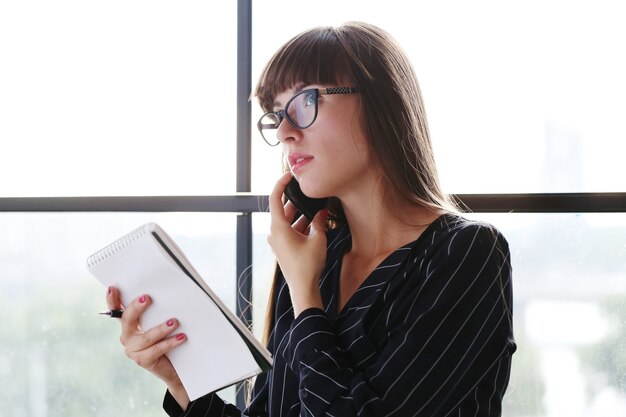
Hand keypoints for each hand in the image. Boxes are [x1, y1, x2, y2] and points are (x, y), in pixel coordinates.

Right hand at [106, 286, 189, 407]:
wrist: (175, 367)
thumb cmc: (169, 338)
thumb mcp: (161, 321)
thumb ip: (159, 310)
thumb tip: (168, 292)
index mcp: (129, 324)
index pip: (117, 310)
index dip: (113, 300)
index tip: (113, 288)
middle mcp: (127, 336)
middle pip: (127, 320)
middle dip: (136, 308)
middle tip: (148, 298)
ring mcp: (133, 350)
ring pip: (145, 337)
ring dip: (161, 328)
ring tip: (174, 321)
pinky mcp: (143, 361)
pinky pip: (156, 349)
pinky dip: (170, 342)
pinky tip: (181, 337)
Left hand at [267, 173, 328, 315]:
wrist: (303, 288)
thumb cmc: (308, 265)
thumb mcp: (317, 239)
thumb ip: (318, 222)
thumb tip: (321, 212)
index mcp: (278, 228)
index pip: (275, 198)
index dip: (281, 184)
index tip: (289, 175)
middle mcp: (274, 233)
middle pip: (283, 209)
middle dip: (296, 200)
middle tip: (308, 190)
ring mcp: (278, 241)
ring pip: (287, 220)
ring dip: (300, 214)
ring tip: (316, 207)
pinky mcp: (283, 248)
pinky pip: (290, 230)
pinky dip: (300, 225)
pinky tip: (314, 223)